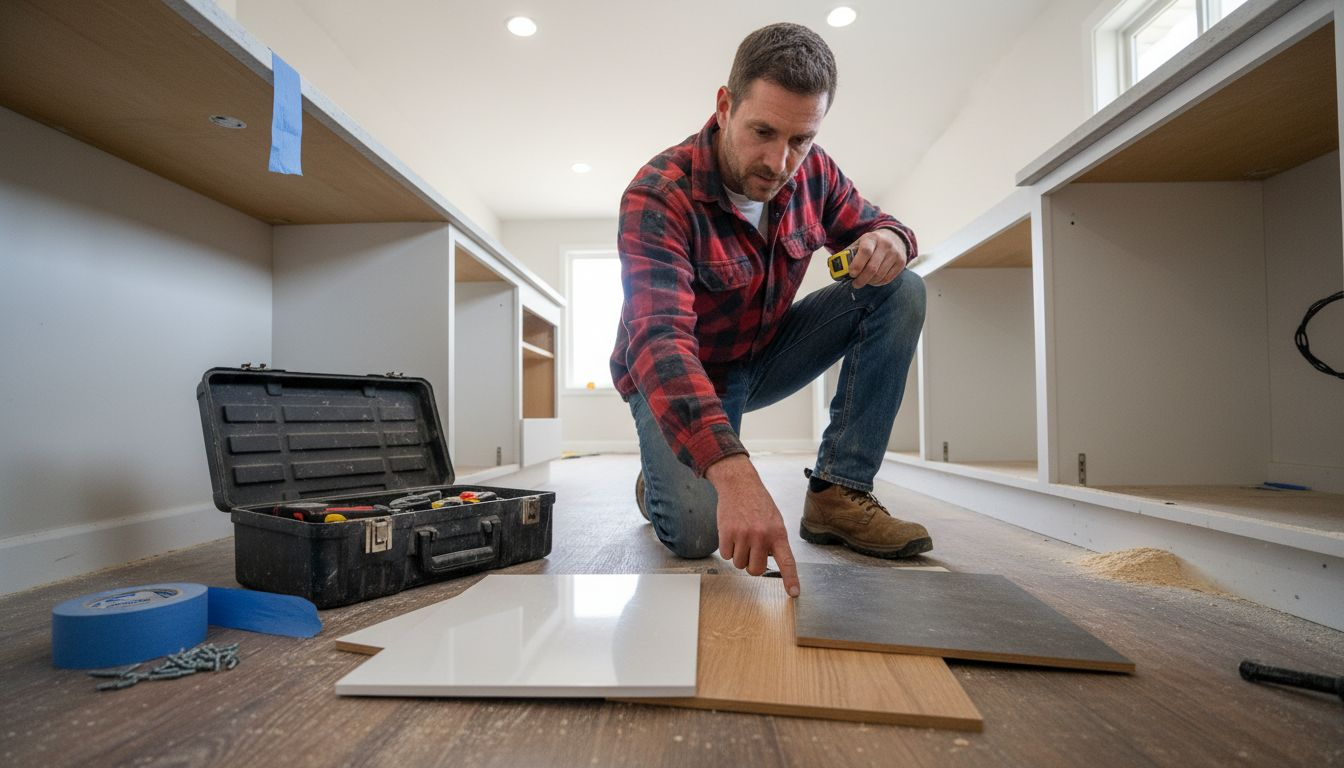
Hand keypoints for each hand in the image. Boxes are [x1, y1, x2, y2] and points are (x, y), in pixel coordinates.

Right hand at [705, 455, 799, 596]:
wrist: (739, 485)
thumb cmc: (758, 504)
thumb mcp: (775, 521)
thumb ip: (775, 542)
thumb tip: (770, 563)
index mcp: (778, 534)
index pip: (787, 562)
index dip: (791, 579)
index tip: (794, 593)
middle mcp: (762, 536)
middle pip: (755, 570)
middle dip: (752, 565)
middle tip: (751, 552)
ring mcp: (743, 535)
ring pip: (738, 564)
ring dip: (738, 555)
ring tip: (741, 537)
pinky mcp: (727, 533)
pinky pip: (725, 555)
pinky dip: (727, 549)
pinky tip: (731, 534)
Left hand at [845, 228, 907, 288]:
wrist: (894, 237)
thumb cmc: (871, 243)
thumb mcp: (860, 243)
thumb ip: (848, 254)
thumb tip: (835, 269)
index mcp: (872, 238)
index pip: (865, 251)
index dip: (857, 264)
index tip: (851, 274)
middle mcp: (885, 245)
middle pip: (872, 267)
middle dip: (861, 279)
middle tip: (855, 284)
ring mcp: (895, 254)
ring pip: (880, 275)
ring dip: (869, 282)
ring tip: (863, 281)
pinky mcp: (901, 262)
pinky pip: (888, 278)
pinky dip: (878, 283)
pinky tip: (873, 281)